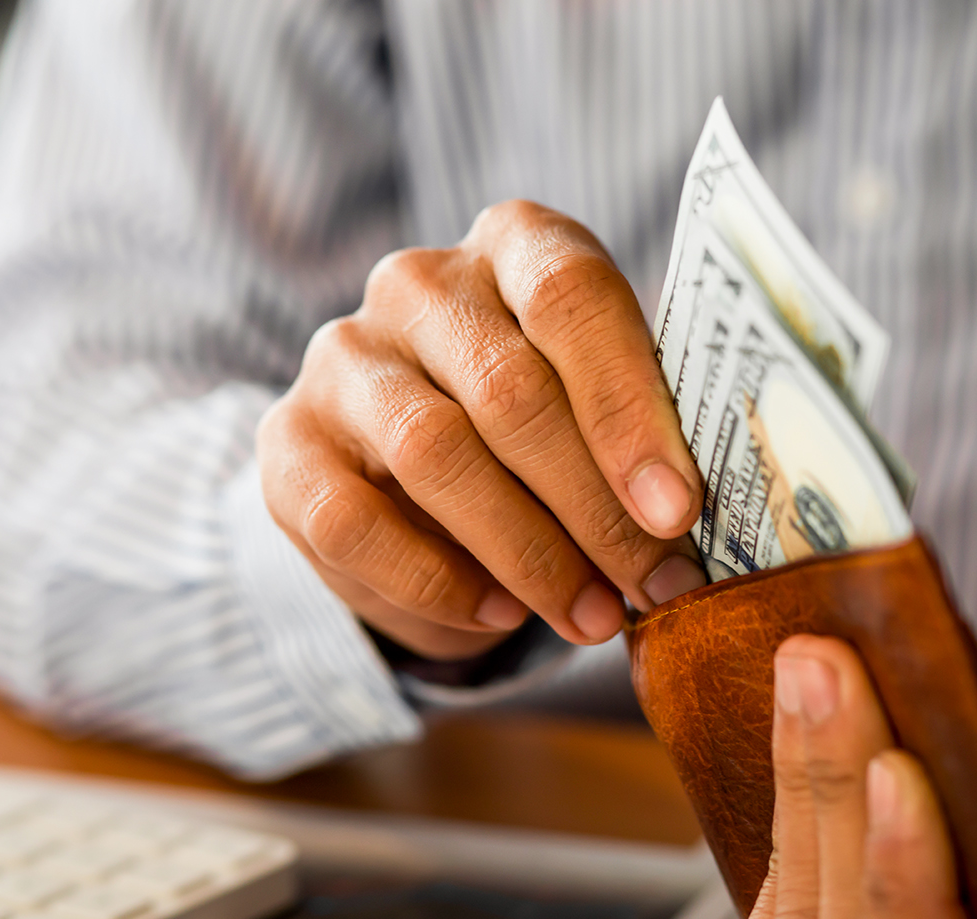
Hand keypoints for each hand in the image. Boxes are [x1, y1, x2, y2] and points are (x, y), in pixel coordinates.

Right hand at [258, 200, 705, 659]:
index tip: (677, 510)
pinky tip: (499, 614)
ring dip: (528, 554)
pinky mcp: (287, 443)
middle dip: (594, 508)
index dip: (628, 408)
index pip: (570, 297)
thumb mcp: (598, 404)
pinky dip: (436, 582)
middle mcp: (417, 283)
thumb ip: (642, 432)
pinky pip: (355, 523)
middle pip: (510, 389)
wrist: (404, 469)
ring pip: (435, 455)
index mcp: (514, 244)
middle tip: (654, 585)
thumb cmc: (538, 429)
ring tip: (593, 616)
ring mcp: (342, 358)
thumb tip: (689, 524)